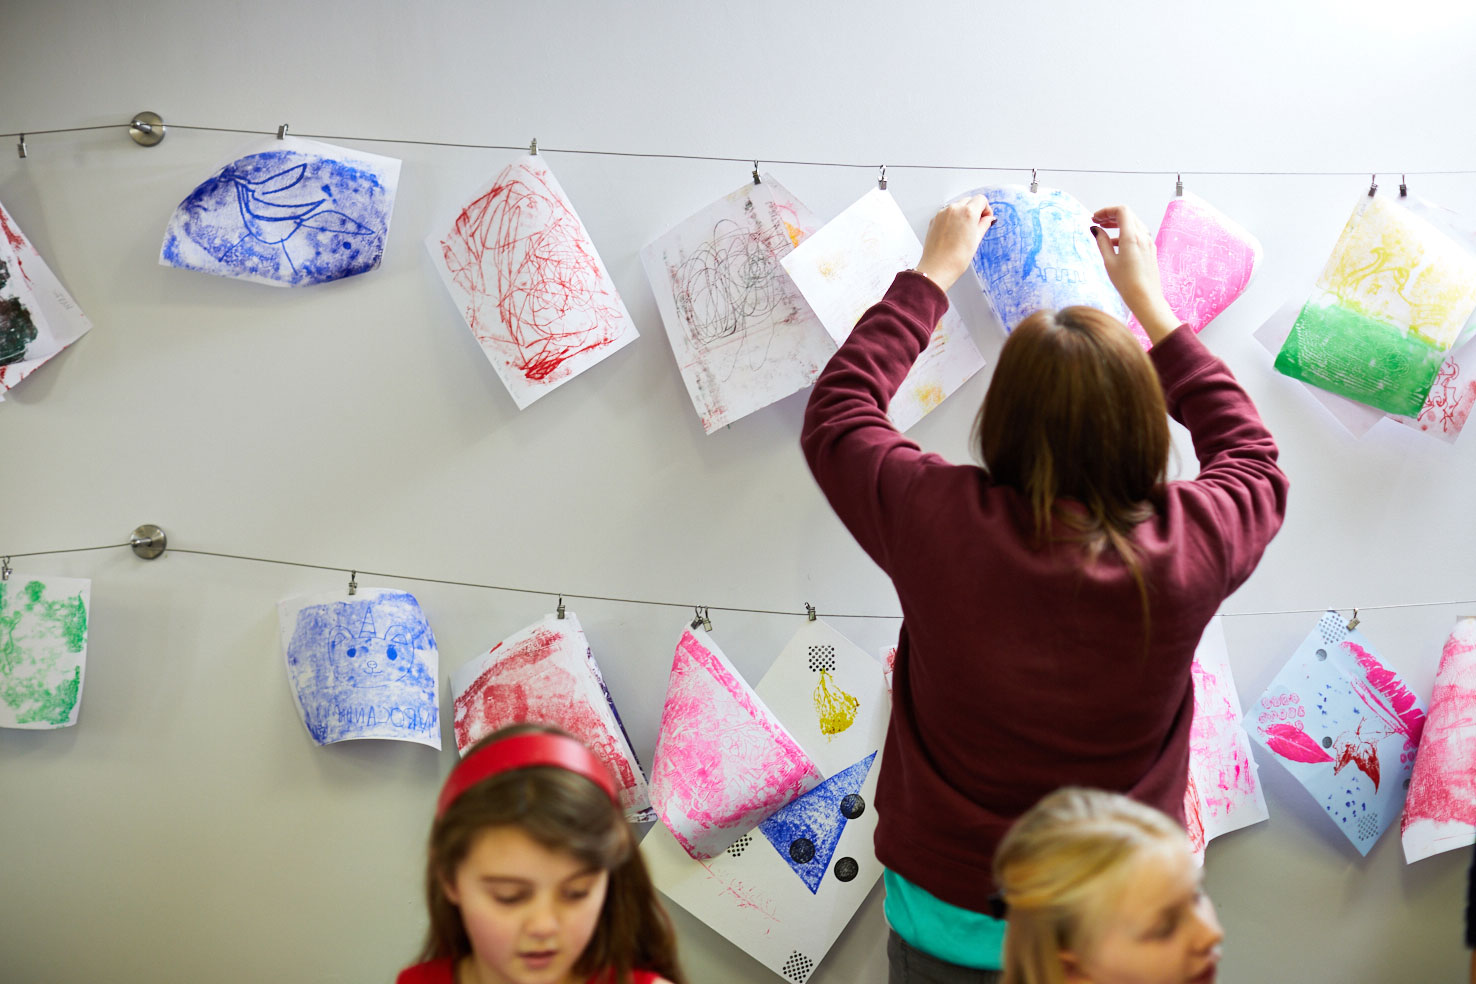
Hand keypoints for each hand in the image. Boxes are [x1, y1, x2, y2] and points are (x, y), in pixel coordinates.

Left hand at [914, 194, 994, 291]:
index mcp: (967, 212)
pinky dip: (953, 218)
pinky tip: (954, 232)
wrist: (937, 268)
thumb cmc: (956, 259)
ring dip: (963, 213)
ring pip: (957, 206)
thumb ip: (984, 225)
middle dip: (975, 210)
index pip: (981, 200)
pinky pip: (947, 213)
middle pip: (969, 200)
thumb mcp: (976, 240)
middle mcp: (954, 209)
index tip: (986, 218)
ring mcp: (942, 213)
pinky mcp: (934, 219)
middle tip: (977, 225)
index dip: (986, 209)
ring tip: (964, 231)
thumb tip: (988, 219)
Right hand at [1090, 205, 1178, 343]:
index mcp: (1131, 236)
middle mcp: (1142, 236)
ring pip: (1133, 224)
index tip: (1095, 217)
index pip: (1121, 211)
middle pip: (1128, 215)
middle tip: (1097, 221)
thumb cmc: (1127, 283)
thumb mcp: (1109, 262)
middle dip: (1111, 216)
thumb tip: (1096, 230)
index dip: (1107, 211)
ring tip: (1104, 231)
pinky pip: (1138, 235)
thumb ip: (1102, 242)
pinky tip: (1115, 244)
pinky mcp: (1150, 250)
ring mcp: (1148, 243)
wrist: (1146, 297)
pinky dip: (1125, 233)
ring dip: (1118, 224)